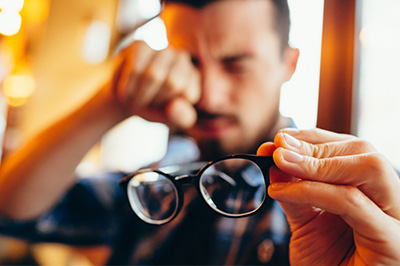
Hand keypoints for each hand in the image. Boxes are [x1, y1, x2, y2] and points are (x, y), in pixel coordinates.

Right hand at [112, 41, 200, 127]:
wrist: (126, 98)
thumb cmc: (153, 108)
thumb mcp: (170, 118)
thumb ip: (181, 117)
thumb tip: (175, 107)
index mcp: (194, 77)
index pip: (189, 93)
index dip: (172, 107)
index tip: (164, 108)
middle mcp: (182, 59)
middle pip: (172, 82)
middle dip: (155, 100)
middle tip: (148, 103)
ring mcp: (161, 49)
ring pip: (153, 76)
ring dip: (140, 95)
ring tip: (137, 98)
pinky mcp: (141, 46)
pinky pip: (135, 70)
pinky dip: (128, 88)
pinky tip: (127, 91)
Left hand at [257, 128, 399, 264]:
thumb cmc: (327, 265)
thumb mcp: (307, 224)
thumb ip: (295, 193)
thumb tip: (276, 160)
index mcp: (372, 193)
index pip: (350, 150)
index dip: (314, 139)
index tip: (279, 139)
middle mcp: (390, 201)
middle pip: (364, 152)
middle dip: (316, 146)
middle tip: (277, 149)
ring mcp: (396, 219)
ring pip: (368, 168)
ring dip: (316, 162)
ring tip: (279, 162)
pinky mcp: (393, 241)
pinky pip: (352, 203)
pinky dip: (312, 191)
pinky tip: (282, 191)